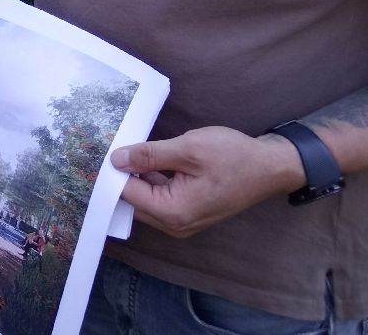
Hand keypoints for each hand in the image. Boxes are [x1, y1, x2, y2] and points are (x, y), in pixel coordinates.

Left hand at [112, 126, 303, 237]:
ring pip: (144, 197)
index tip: (97, 148)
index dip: (111, 170)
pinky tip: (143, 157)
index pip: (126, 193)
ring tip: (123, 146)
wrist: (271, 167)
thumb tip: (115, 159)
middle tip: (107, 144)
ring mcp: (182, 219)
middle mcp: (174, 224)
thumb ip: (149, 155)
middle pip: (132, 199)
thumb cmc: (234, 157)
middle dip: (120, 174)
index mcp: (173, 213)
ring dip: (134, 174)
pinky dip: (149, 178)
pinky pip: (158, 196)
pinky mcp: (187, 210)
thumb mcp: (188, 149)